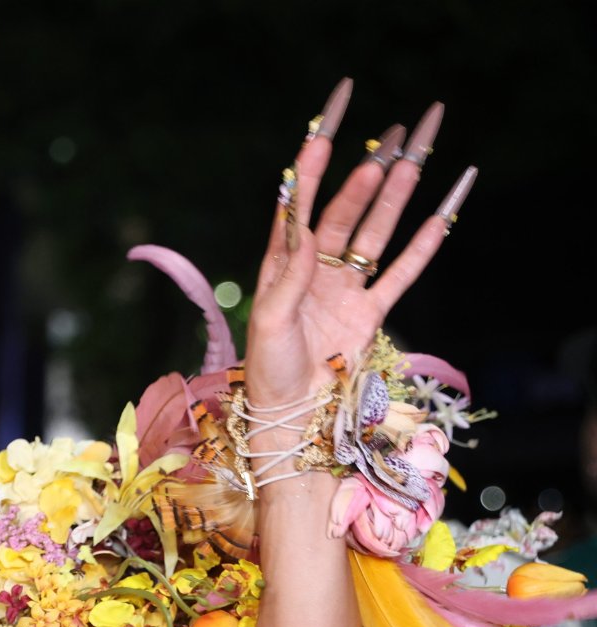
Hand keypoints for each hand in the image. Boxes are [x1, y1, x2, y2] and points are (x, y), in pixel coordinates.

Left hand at [246, 86, 472, 407]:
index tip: (323, 134)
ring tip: (412, 159)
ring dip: (393, 198)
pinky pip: (401, 273)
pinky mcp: (370, 312)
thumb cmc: (268, 368)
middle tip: (388, 138)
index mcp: (282, 266)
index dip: (310, 171)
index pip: (298, 208)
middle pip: (345, 212)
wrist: (291, 411)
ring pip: (375, 234)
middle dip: (366, 176)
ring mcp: (345, 288)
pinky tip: (438, 216)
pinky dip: (421, 247)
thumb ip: (289, 277)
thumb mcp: (270, 321)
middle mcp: (314, 270)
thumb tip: (306, 233)